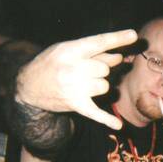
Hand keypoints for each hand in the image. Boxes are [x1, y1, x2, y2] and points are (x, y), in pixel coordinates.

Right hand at [15, 29, 137, 129]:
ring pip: (105, 86)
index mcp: (70, 51)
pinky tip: (118, 126)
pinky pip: (96, 113)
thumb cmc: (53, 64)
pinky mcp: (75, 104)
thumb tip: (119, 56)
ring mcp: (73, 88)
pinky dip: (107, 120)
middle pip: (104, 68)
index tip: (133, 35)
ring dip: (100, 85)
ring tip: (85, 83)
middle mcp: (72, 69)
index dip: (117, 38)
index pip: (98, 42)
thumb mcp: (67, 50)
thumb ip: (93, 52)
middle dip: (102, 69)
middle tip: (89, 70)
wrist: (28, 85)